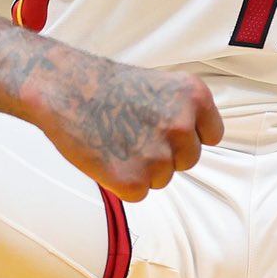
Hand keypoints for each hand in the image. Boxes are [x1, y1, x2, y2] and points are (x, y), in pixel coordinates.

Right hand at [33, 59, 222, 201]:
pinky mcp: (133, 181)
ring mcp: (159, 155)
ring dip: (142, 168)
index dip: (188, 136)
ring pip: (163, 178)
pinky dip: (121, 182)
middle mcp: (182, 126)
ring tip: (116, 140)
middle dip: (165, 154)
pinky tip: (106, 156)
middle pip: (188, 160)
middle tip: (132, 133)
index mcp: (194, 97)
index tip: (165, 130)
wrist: (64, 88)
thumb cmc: (106, 86)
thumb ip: (183, 112)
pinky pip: (139, 193)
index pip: (212, 135)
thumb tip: (194, 141)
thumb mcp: (160, 85)